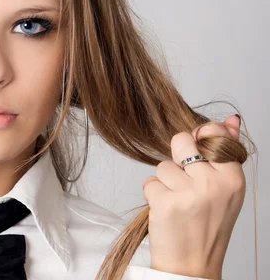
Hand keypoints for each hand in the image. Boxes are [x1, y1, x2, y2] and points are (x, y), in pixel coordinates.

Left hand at [142, 115, 244, 278]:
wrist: (193, 263)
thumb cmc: (208, 224)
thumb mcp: (226, 189)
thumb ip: (227, 152)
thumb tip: (230, 119)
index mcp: (233, 178)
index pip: (212, 133)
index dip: (197, 139)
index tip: (196, 154)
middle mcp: (213, 184)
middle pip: (180, 140)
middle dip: (176, 156)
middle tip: (184, 180)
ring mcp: (189, 193)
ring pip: (162, 164)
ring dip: (164, 181)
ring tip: (177, 200)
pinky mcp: (166, 202)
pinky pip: (150, 182)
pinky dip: (153, 194)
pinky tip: (166, 209)